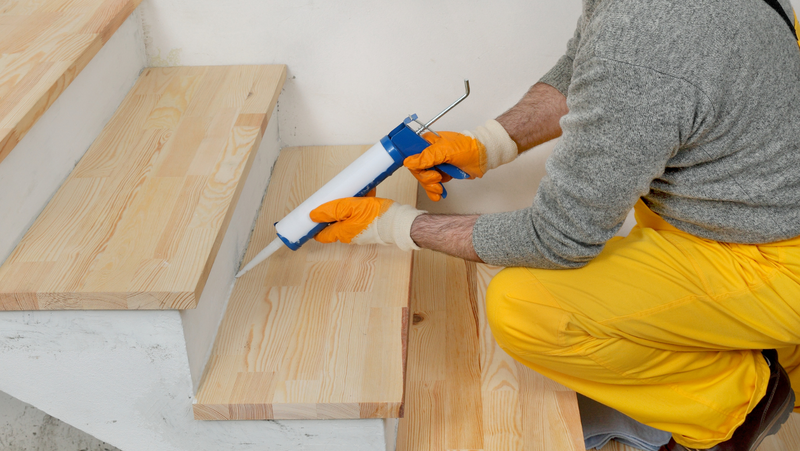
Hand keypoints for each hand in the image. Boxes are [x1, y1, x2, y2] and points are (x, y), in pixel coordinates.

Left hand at [309, 196, 424, 250]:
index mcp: (342, 232)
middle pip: (335, 223)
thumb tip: (313, 215)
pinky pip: (359, 215)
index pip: (321, 234)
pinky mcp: (370, 226)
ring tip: (353, 192)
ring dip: (348, 205)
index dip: (314, 226)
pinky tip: (365, 193)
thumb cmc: (377, 216)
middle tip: (333, 198)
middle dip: (333, 211)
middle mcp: (349, 235)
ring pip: (348, 217)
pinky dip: (359, 205)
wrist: (400, 222)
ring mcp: (360, 231)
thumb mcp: (351, 207)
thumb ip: (331, 210)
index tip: (309, 218)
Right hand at [403, 120, 517, 200]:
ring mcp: (436, 164)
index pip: (412, 155)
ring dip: (431, 186)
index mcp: (428, 142)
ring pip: (425, 179)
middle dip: (426, 178)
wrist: (483, 157)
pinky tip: (438, 194)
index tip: (421, 172)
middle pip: (418, 170)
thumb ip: (427, 157)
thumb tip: (409, 161)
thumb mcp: (445, 150)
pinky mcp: (442, 173)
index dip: (415, 166)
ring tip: (439, 188)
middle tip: (436, 179)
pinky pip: (433, 184)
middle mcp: (429, 153)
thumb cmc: (468, 148)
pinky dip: (434, 191)